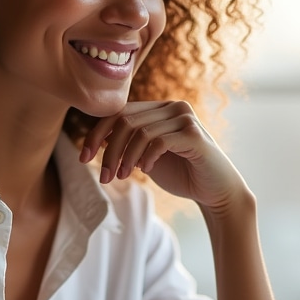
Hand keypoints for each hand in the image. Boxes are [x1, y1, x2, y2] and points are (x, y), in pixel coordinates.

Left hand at [80, 101, 248, 212]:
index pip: (120, 112)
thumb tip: (98, 138)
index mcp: (160, 108)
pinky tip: (145, 171)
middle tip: (104, 176)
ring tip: (121, 177)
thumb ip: (128, 144)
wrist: (215, 191)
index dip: (97, 133)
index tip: (84, 157)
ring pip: (139, 131)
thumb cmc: (181, 174)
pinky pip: (158, 141)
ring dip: (124, 157)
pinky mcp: (194, 135)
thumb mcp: (146, 157)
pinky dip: (146, 157)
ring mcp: (186, 118)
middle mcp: (173, 107)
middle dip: (108, 150)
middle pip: (125, 121)